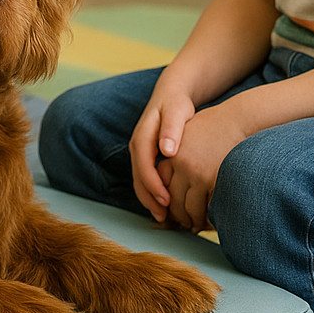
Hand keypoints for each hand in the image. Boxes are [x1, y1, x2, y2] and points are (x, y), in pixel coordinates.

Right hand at [129, 91, 195, 222]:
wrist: (169, 95)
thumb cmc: (176, 104)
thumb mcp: (177, 112)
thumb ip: (172, 130)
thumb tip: (166, 151)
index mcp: (142, 137)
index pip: (143, 166)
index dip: (154, 185)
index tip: (167, 200)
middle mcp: (136, 146)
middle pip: (138, 178)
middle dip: (150, 199)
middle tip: (166, 217)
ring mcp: (139, 152)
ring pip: (139, 181)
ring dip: (150, 200)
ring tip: (165, 217)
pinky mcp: (145, 156)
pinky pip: (145, 178)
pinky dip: (152, 193)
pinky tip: (166, 204)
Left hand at [159, 103, 248, 232]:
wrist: (237, 121)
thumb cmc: (215, 129)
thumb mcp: (187, 137)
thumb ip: (176, 156)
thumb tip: (168, 179)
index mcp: (172, 155)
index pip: (161, 185)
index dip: (164, 201)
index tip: (168, 211)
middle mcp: (180, 164)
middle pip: (172, 199)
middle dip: (177, 216)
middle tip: (182, 224)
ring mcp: (196, 172)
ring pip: (188, 207)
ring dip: (191, 220)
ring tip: (195, 226)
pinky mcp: (212, 179)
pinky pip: (206, 206)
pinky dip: (206, 216)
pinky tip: (209, 220)